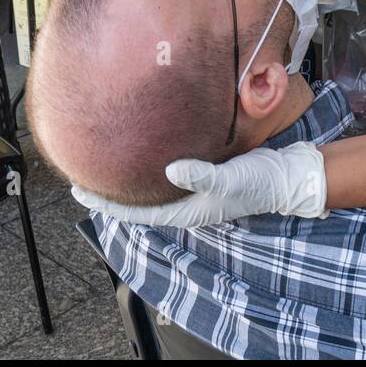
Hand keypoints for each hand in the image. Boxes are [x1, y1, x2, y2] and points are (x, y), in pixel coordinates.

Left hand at [72, 141, 327, 227]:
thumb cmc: (258, 181)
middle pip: (139, 203)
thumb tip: (170, 170)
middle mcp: (186, 204)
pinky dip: (149, 169)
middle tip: (81, 178)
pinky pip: (167, 176)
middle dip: (111, 193)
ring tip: (105, 167)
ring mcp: (194, 191)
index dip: (107, 204)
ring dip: (129, 182)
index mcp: (187, 211)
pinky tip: (143, 154)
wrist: (286, 176)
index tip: (79, 191)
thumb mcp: (230, 177)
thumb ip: (200, 175)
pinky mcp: (202, 176)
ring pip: (152, 190)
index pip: (137, 212)